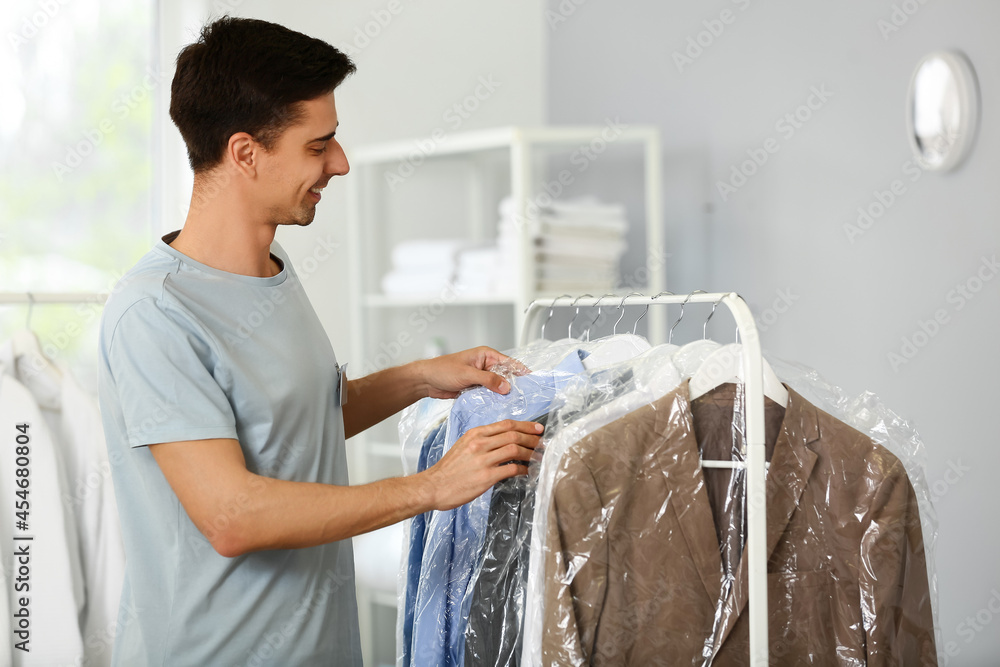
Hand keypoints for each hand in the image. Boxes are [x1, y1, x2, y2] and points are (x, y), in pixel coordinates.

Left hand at [414, 346, 530, 399]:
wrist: (426, 381)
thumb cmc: (443, 370)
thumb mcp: (468, 374)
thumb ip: (488, 380)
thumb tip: (506, 386)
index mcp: (486, 355)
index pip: (509, 362)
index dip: (521, 371)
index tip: (532, 381)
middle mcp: (486, 365)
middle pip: (506, 376)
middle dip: (514, 385)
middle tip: (525, 397)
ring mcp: (481, 377)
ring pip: (498, 386)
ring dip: (503, 394)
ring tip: (515, 404)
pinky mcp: (476, 388)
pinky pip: (489, 394)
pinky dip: (494, 399)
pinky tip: (500, 407)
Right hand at [423, 419, 543, 510]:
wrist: (433, 486)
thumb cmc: (449, 469)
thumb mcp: (463, 446)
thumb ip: (482, 441)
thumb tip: (503, 441)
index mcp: (475, 434)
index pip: (506, 424)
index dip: (525, 426)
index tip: (537, 429)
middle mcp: (479, 443)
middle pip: (514, 435)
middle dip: (532, 438)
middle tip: (542, 443)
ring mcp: (483, 459)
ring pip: (515, 449)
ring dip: (530, 453)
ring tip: (537, 457)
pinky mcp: (486, 476)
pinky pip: (512, 469)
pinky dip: (523, 469)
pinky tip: (527, 472)